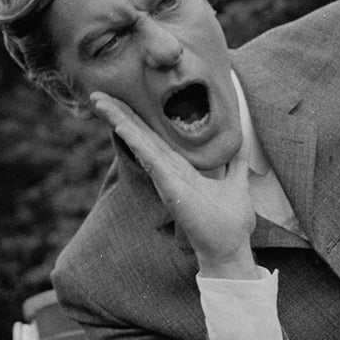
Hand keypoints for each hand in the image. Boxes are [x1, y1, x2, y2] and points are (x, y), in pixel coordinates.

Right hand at [91, 93, 258, 276]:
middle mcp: (169, 171)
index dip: (137, 118)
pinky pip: (150, 160)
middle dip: (120, 114)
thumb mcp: (237, 182)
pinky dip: (136, 142)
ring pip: (139, 144)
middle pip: (140, 136)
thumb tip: (243, 143)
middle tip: (97, 93)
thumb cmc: (230, 221)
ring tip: (98, 101)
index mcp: (182, 168)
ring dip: (119, 121)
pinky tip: (122, 125)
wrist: (231, 246)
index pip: (155, 138)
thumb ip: (236, 162)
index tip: (121, 99)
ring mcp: (167, 179)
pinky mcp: (170, 187)